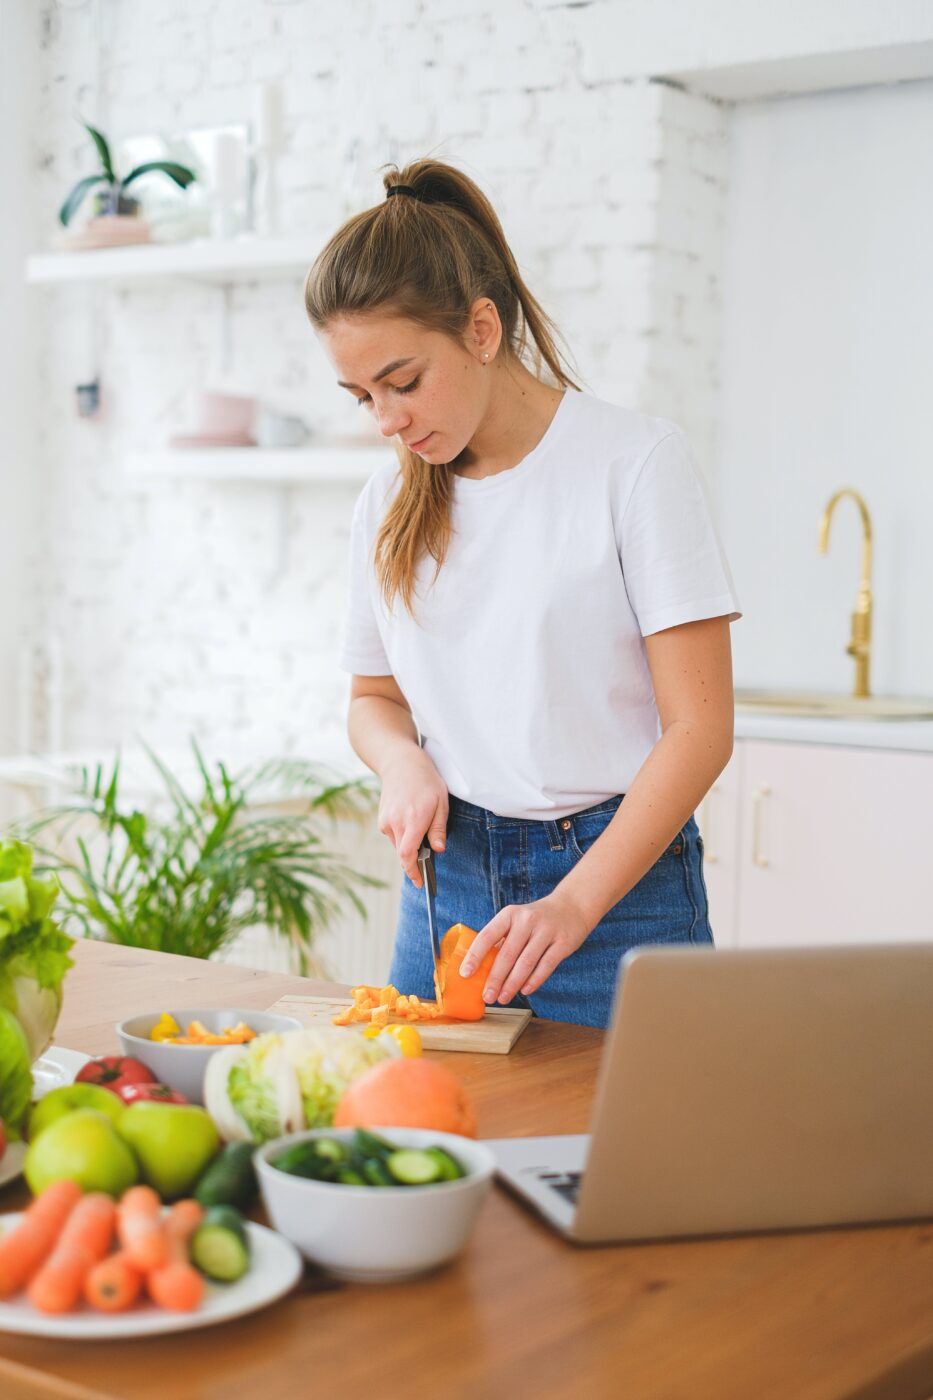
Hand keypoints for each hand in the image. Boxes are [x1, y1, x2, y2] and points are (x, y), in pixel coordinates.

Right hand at [378, 750, 448, 885]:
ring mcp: (386, 821)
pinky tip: (411, 818)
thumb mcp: (441, 803)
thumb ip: (438, 828)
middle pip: (403, 853)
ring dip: (410, 844)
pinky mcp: (381, 819)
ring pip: (398, 845)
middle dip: (415, 858)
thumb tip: (438, 850)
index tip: (420, 882)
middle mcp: (395, 823)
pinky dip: (403, 835)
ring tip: (421, 823)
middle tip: (428, 852)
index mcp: (413, 820)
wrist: (401, 763)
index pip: (408, 855)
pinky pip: (393, 835)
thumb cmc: (426, 781)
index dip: (413, 872)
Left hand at [460, 889, 591, 1004]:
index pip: (487, 936)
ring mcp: (546, 931)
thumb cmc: (536, 919)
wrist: (572, 906)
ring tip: (503, 998)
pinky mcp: (563, 943)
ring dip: (512, 984)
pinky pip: (545, 966)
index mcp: (510, 914)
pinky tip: (525, 991)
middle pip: (507, 954)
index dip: (475, 956)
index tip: (465, 974)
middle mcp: (527, 920)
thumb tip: (481, 969)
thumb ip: (502, 940)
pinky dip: (534, 981)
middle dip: (495, 979)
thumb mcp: (516, 920)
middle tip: (487, 996)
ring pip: (526, 963)